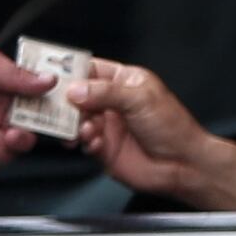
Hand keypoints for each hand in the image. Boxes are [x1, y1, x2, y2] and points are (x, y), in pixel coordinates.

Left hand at [0, 37, 54, 171]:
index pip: (36, 105)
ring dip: (2, 149)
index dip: (46, 115)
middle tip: (15, 133)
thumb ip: (16, 77)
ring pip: (7, 152)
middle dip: (25, 137)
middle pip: (26, 133)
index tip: (50, 121)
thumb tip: (48, 81)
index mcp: (6, 86)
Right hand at [70, 59, 235, 210]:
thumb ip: (105, 92)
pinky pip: (83, 141)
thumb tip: (75, 89)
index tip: (53, 75)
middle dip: (65, 100)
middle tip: (56, 104)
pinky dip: (84, 140)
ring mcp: (106, 125)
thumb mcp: (139, 99)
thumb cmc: (172, 126)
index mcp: (123, 81)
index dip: (71, 71)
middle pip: (76, 95)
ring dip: (74, 123)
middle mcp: (112, 102)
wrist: (183, 164)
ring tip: (81, 127)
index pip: (90, 70)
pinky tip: (94, 141)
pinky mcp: (103, 148)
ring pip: (76, 120)